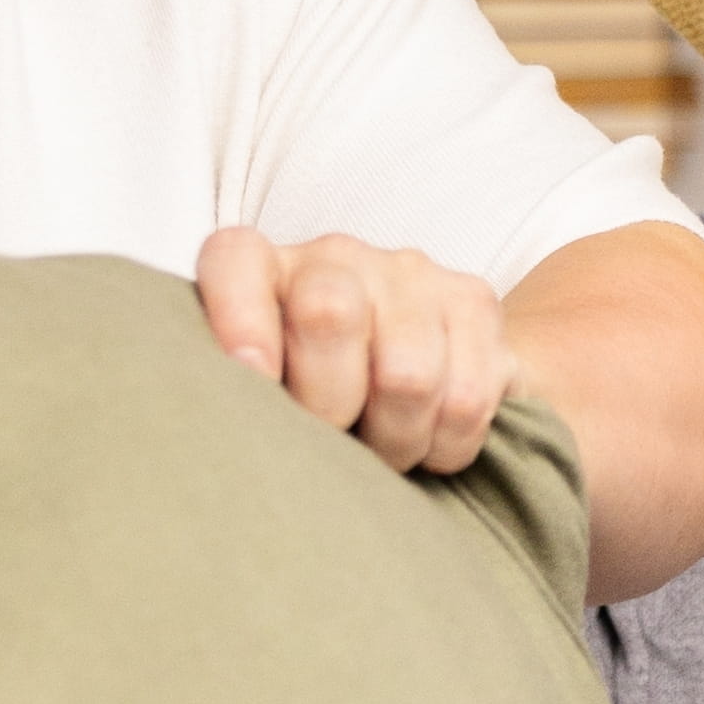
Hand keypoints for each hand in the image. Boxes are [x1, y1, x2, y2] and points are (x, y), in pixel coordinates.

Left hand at [196, 227, 516, 475]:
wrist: (420, 365)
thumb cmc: (316, 395)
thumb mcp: (263, 397)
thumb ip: (237, 402)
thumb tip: (230, 437)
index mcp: (262, 268)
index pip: (235, 261)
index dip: (239, 320)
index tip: (253, 379)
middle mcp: (334, 256)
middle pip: (329, 316)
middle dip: (330, 407)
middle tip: (332, 440)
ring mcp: (409, 272)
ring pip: (407, 375)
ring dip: (394, 441)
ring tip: (382, 447)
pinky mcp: (473, 301)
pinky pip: (465, 399)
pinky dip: (444, 444)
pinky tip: (427, 436)